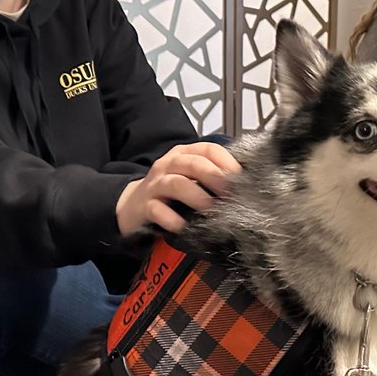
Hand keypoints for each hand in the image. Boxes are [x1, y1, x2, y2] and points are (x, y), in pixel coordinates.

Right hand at [115, 142, 240, 236]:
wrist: (132, 206)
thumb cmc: (169, 192)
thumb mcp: (189, 178)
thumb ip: (212, 177)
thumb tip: (245, 187)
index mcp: (184, 155)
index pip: (209, 149)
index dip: (228, 162)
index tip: (242, 179)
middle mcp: (169, 165)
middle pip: (194, 164)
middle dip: (216, 177)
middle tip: (230, 194)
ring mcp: (155, 185)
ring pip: (177, 184)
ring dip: (198, 197)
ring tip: (211, 210)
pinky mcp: (144, 206)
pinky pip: (158, 210)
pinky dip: (172, 218)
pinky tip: (183, 226)